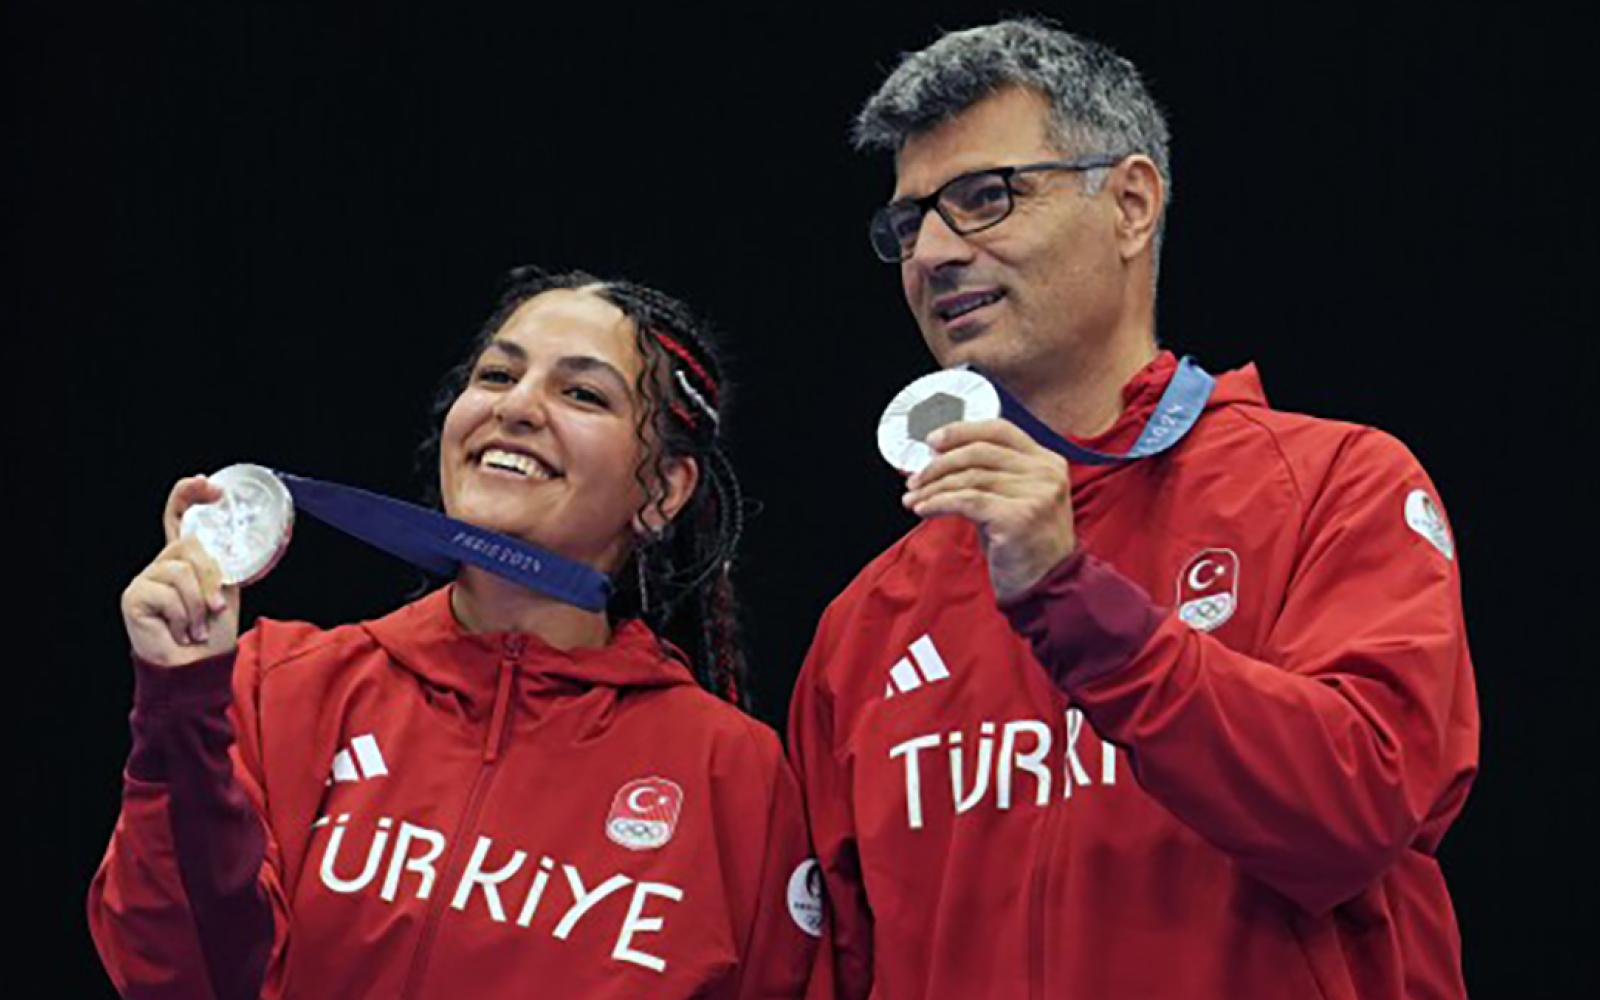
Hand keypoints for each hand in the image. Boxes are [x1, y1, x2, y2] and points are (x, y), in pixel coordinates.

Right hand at [120, 476, 241, 667]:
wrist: (196, 667)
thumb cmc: (211, 633)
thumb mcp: (224, 589)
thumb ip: (221, 564)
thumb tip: (229, 540)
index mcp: (183, 559)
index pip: (178, 516)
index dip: (189, 495)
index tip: (208, 485)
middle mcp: (160, 564)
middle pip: (190, 544)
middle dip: (212, 577)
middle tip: (214, 608)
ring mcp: (144, 579)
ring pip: (183, 570)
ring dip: (200, 604)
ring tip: (196, 625)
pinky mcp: (134, 596)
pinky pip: (170, 592)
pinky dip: (184, 616)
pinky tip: (180, 631)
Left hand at [901, 420, 1076, 601]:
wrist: (1049, 588)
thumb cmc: (1024, 546)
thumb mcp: (1014, 501)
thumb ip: (989, 476)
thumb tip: (938, 459)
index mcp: (1047, 462)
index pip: (999, 430)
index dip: (961, 431)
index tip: (932, 440)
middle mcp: (1045, 473)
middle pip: (979, 451)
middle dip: (939, 464)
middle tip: (915, 479)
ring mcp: (1036, 494)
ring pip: (969, 477)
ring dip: (933, 488)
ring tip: (913, 499)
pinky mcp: (1018, 517)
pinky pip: (966, 501)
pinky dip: (939, 503)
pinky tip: (924, 510)